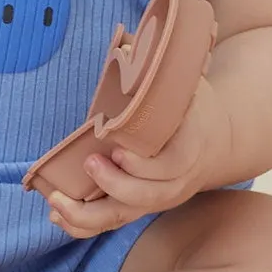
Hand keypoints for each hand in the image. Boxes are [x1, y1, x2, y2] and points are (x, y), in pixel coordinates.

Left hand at [43, 77, 233, 238]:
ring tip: (56, 200)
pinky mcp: (140, 206)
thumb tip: (126, 46)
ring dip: (88, 214)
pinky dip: (82, 225)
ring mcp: (158, 197)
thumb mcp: (184, 84)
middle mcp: (177, 180)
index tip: (118, 151)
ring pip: (126, 216)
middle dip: (115, 185)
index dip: (144, 166)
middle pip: (148, 197)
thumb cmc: (189, 106)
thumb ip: (159, 70)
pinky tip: (56, 214)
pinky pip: (112, 222)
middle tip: (89, 163)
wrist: (215, 139)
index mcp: (190, 148)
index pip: (171, 166)